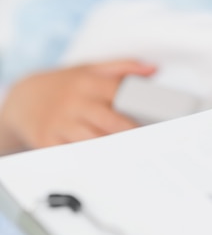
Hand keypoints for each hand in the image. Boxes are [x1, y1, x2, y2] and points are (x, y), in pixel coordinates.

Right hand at [0, 59, 155, 153]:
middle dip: (135, 135)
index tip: (164, 121)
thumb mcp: (90, 69)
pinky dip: (89, 162)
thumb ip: (123, 67)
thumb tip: (154, 69)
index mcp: (89, 82)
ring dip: (116, 152)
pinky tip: (106, 168)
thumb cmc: (65, 84)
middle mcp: (76, 101)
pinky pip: (72, 155)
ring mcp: (61, 123)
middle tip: (156, 147)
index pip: (122, 94)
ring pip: (95, 142)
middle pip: (113, 122)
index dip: (144, 109)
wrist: (23, 98)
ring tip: (138, 160)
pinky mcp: (47, 141)